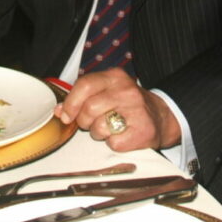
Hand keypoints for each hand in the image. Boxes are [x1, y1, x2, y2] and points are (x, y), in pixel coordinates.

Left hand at [54, 68, 180, 151]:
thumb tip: (59, 110)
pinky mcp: (142, 132)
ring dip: (99, 133)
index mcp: (115, 77)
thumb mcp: (107, 92)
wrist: (162, 117)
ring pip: (99, 127)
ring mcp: (136, 111)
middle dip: (84, 121)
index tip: (65, 115)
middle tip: (91, 123)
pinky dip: (113, 143)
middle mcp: (126, 91)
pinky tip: (121, 136)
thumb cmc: (129, 105)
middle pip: (89, 108)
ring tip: (109, 128)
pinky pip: (113, 143)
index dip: (70, 103)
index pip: (84, 85)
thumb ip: (83, 97)